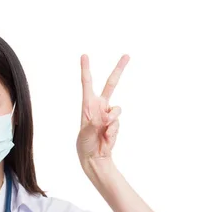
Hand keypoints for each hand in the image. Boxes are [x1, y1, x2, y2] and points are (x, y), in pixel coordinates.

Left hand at [77, 54, 128, 169]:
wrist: (94, 156)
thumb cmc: (85, 144)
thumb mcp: (86, 134)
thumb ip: (94, 124)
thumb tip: (104, 116)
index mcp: (87, 105)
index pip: (87, 83)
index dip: (86, 69)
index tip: (84, 56)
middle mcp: (99, 106)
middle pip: (111, 84)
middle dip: (119, 69)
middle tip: (127, 55)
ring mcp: (108, 113)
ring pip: (118, 109)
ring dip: (112, 120)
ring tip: (104, 131)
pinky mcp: (115, 122)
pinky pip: (118, 123)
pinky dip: (113, 131)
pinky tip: (106, 138)